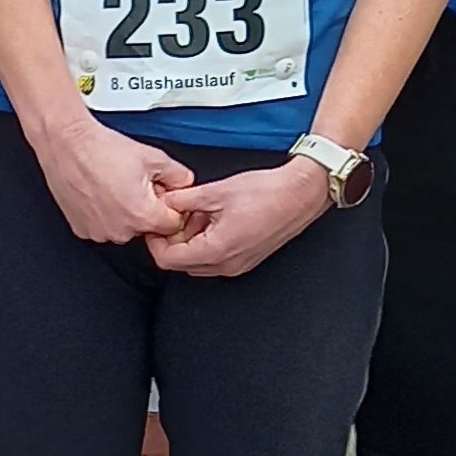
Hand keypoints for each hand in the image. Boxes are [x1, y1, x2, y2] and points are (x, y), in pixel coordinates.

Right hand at [32, 107, 195, 248]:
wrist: (67, 143)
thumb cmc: (102, 149)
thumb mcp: (153, 156)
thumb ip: (179, 175)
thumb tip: (184, 184)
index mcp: (143, 215)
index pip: (172, 224)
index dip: (169, 206)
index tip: (160, 194)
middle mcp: (120, 230)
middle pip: (146, 228)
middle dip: (146, 208)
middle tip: (134, 184)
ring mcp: (98, 232)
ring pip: (123, 228)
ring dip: (124, 212)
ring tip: (114, 185)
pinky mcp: (81, 229)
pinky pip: (102, 227)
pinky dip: (103, 214)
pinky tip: (99, 192)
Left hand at [143, 156, 326, 278]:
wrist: (300, 193)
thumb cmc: (267, 192)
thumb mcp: (216, 191)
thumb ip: (184, 199)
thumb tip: (166, 202)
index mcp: (217, 250)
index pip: (168, 260)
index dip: (155, 242)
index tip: (155, 225)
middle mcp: (227, 264)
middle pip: (182, 264)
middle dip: (173, 242)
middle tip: (174, 217)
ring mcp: (238, 265)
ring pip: (199, 263)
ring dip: (190, 242)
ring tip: (197, 215)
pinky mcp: (247, 259)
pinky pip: (216, 259)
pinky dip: (207, 243)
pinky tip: (214, 220)